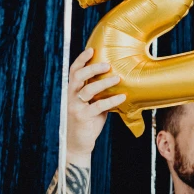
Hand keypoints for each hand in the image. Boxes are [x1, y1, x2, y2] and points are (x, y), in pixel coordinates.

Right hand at [66, 48, 125, 164]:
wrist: (78, 144)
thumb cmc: (88, 122)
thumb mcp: (93, 105)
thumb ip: (100, 94)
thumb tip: (118, 81)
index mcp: (73, 91)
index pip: (74, 71)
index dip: (81, 60)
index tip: (91, 49)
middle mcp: (71, 97)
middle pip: (78, 76)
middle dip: (92, 68)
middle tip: (107, 64)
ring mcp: (75, 107)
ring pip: (88, 90)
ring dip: (104, 83)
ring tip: (118, 78)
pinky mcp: (82, 117)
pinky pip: (98, 106)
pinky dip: (111, 100)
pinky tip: (122, 97)